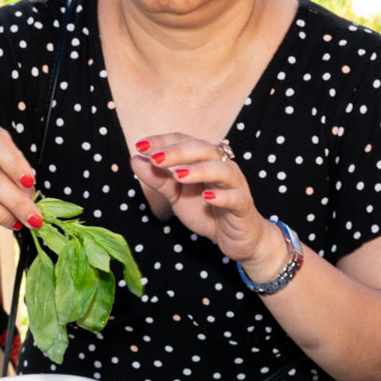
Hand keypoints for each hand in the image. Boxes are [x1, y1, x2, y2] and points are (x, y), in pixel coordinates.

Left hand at [137, 134, 286, 283]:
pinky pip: (236, 198)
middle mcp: (222, 167)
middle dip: (178, 152)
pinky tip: (207, 197)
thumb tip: (135, 159)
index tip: (140, 146)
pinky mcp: (244, 207)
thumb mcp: (177, 197)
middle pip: (203, 149)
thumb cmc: (208, 213)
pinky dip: (222, 196)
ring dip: (199, 170)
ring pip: (222, 170)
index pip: (184, 141)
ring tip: (178, 175)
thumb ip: (159, 180)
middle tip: (155, 158)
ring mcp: (236, 186)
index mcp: (205, 160)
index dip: (163, 141)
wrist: (237, 238)